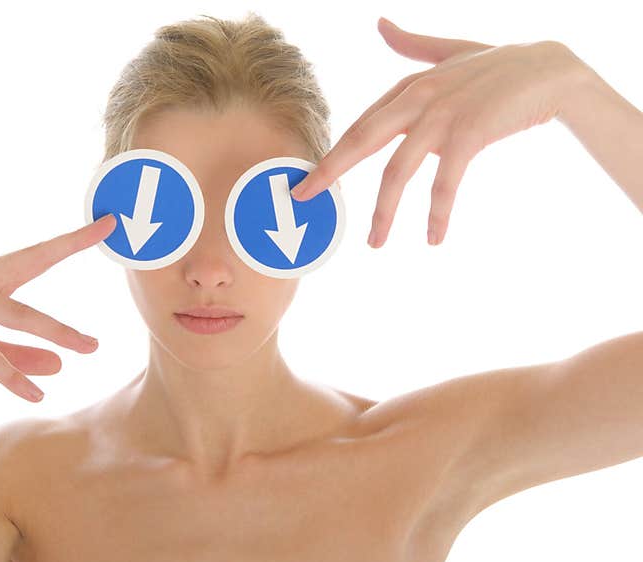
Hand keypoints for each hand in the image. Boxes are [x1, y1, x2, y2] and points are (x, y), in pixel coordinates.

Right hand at [0, 214, 117, 401]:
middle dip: (72, 250)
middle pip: (34, 268)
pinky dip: (11, 375)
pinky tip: (35, 394)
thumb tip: (61, 368)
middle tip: (112, 241)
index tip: (108, 222)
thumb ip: (18, 354)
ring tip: (90, 349)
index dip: (72, 239)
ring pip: (18, 314)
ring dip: (57, 331)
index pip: (37, 254)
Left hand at [290, 17, 587, 246]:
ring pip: (398, 170)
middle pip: (362, 139)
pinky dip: (436, 212)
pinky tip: (432, 237)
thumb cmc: (498, 66)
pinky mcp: (470, 133)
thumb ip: (413, 46)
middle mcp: (418, 98)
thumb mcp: (450, 53)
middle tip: (303, 198)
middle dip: (329, 170)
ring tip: (374, 243)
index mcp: (409, 86)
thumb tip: (380, 24)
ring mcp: (442, 115)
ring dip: (384, 211)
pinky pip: (444, 182)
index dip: (332, 154)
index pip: (360, 125)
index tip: (307, 180)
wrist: (551, 70)